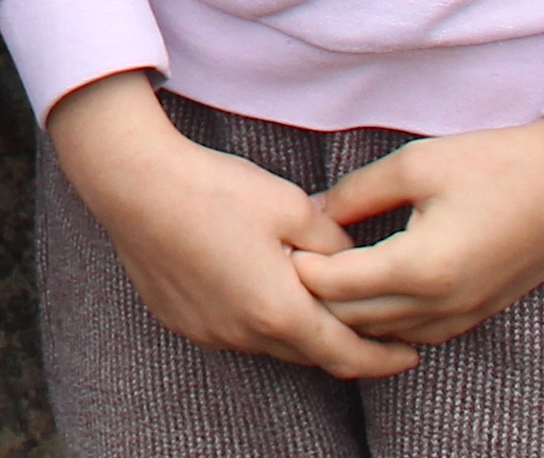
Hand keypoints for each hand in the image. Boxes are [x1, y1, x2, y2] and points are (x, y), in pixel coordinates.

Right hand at [47, 72, 413, 380]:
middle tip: (369, 318)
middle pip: (309, 352)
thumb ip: (335, 243)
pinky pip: (233, 330)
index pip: (346, 355)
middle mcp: (243, 334)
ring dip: (295, 327)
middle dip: (341, 340)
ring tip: (307, 293)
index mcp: (279, 311)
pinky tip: (253, 281)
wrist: (134, 182)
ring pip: (270, 342)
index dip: (384, 360)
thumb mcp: (293, 206)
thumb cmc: (215, 190)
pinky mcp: (181, 320)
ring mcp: (209, 332)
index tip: (410, 354)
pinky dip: (255, 317)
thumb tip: (351, 260)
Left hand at [295, 121, 543, 347]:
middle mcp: (441, 305)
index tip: (278, 241)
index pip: (336, 288)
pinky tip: (369, 290)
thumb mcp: (415, 166)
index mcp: (420, 269)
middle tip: (289, 262)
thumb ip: (357, 194)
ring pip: (385, 335)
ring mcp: (464, 316)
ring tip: (322, 276)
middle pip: (353, 322)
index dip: (300, 267)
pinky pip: (417, 333)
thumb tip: (312, 212)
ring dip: (349, 313)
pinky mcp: (479, 315)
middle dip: (316, 296)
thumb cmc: (495, 165)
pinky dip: (385, 320)